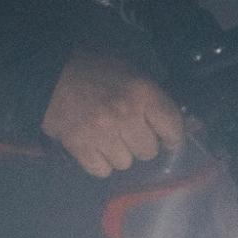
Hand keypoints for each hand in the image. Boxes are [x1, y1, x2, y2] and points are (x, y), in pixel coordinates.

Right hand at [41, 50, 184, 177]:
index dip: (173, 137)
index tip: (169, 140)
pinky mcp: (80, 146)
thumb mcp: (130, 70)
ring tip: (108, 137)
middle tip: (129, 132)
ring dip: (119, 153)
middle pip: (149, 151)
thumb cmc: (94, 67)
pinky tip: (94, 146)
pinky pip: (102, 170)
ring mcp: (102, 133)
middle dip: (141, 143)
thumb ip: (155, 97)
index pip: (172, 126)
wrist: (48, 72)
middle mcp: (126, 114)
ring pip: (125, 163)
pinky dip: (100, 162)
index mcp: (142, 92)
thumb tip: (189, 124)